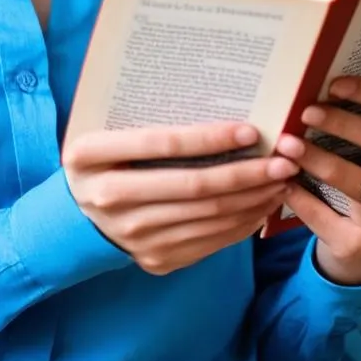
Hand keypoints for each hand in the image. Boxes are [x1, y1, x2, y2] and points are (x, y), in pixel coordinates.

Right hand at [62, 122, 299, 275]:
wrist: (76, 217)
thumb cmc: (101, 160)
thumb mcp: (104, 131)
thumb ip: (144, 118)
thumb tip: (216, 102)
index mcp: (90, 154)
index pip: (161, 145)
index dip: (209, 138)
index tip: (250, 130)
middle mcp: (109, 198)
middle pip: (193, 185)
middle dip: (247, 172)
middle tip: (284, 158)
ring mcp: (132, 235)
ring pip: (208, 216)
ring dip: (252, 198)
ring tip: (280, 179)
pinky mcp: (154, 259)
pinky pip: (210, 241)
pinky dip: (242, 223)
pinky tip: (261, 204)